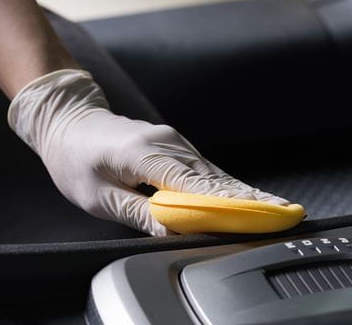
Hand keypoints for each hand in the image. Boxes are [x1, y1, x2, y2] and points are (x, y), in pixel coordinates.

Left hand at [8, 70, 288, 235]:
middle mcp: (168, 145)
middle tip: (284, 214)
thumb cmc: (75, 159)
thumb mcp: (97, 196)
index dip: (229, 204)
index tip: (258, 215)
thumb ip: (137, 213)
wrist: (68, 120)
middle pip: (215, 179)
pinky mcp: (176, 149)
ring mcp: (175, 144)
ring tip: (277, 210)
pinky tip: (248, 198)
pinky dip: (227, 187)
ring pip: (215, 175)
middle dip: (249, 200)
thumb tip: (174, 230)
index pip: (195, 186)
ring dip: (244, 194)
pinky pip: (206, 171)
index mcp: (147, 155)